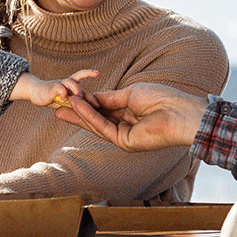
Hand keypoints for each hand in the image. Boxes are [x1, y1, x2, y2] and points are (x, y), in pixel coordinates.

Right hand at [12, 69, 98, 107]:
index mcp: (69, 84)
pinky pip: (60, 88)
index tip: (97, 72)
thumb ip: (75, 102)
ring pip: (71, 82)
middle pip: (78, 79)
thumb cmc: (51, 97)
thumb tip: (89, 110)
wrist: (34, 92)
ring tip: (79, 96)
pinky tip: (64, 99)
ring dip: (76, 89)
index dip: (89, 72)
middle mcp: (65, 82)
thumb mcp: (65, 100)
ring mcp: (59, 84)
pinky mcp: (52, 88)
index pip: (80, 75)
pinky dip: (64, 94)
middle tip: (97, 104)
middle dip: (88, 92)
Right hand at [52, 82, 207, 151]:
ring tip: (64, 103)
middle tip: (56, 107)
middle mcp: (125, 127)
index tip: (70, 97)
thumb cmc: (162, 99)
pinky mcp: (125, 143)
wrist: (180, 112)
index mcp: (129, 114)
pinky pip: (103, 127)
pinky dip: (90, 116)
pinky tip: (79, 106)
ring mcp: (125, 137)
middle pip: (96, 120)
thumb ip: (109, 98)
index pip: (103, 110)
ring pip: (97, 125)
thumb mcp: (130, 93)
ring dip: (80, 113)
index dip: (86, 104)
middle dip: (76, 114)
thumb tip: (90, 97)